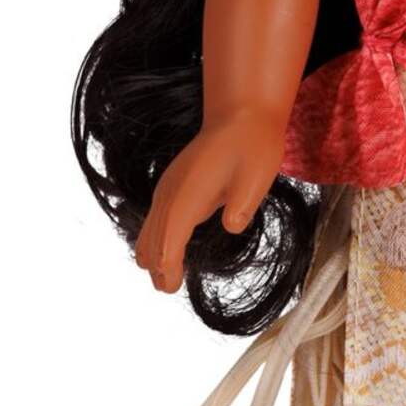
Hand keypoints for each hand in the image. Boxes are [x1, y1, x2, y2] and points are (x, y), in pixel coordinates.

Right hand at [136, 107, 285, 293]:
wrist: (242, 115)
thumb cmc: (253, 147)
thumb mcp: (257, 176)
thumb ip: (242, 205)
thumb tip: (231, 226)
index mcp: (188, 194)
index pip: (169, 240)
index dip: (167, 267)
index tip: (170, 288)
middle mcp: (170, 193)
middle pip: (152, 240)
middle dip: (158, 267)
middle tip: (168, 289)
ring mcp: (168, 188)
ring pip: (149, 230)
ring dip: (153, 255)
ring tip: (165, 281)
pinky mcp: (172, 187)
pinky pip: (155, 219)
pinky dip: (156, 239)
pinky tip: (165, 252)